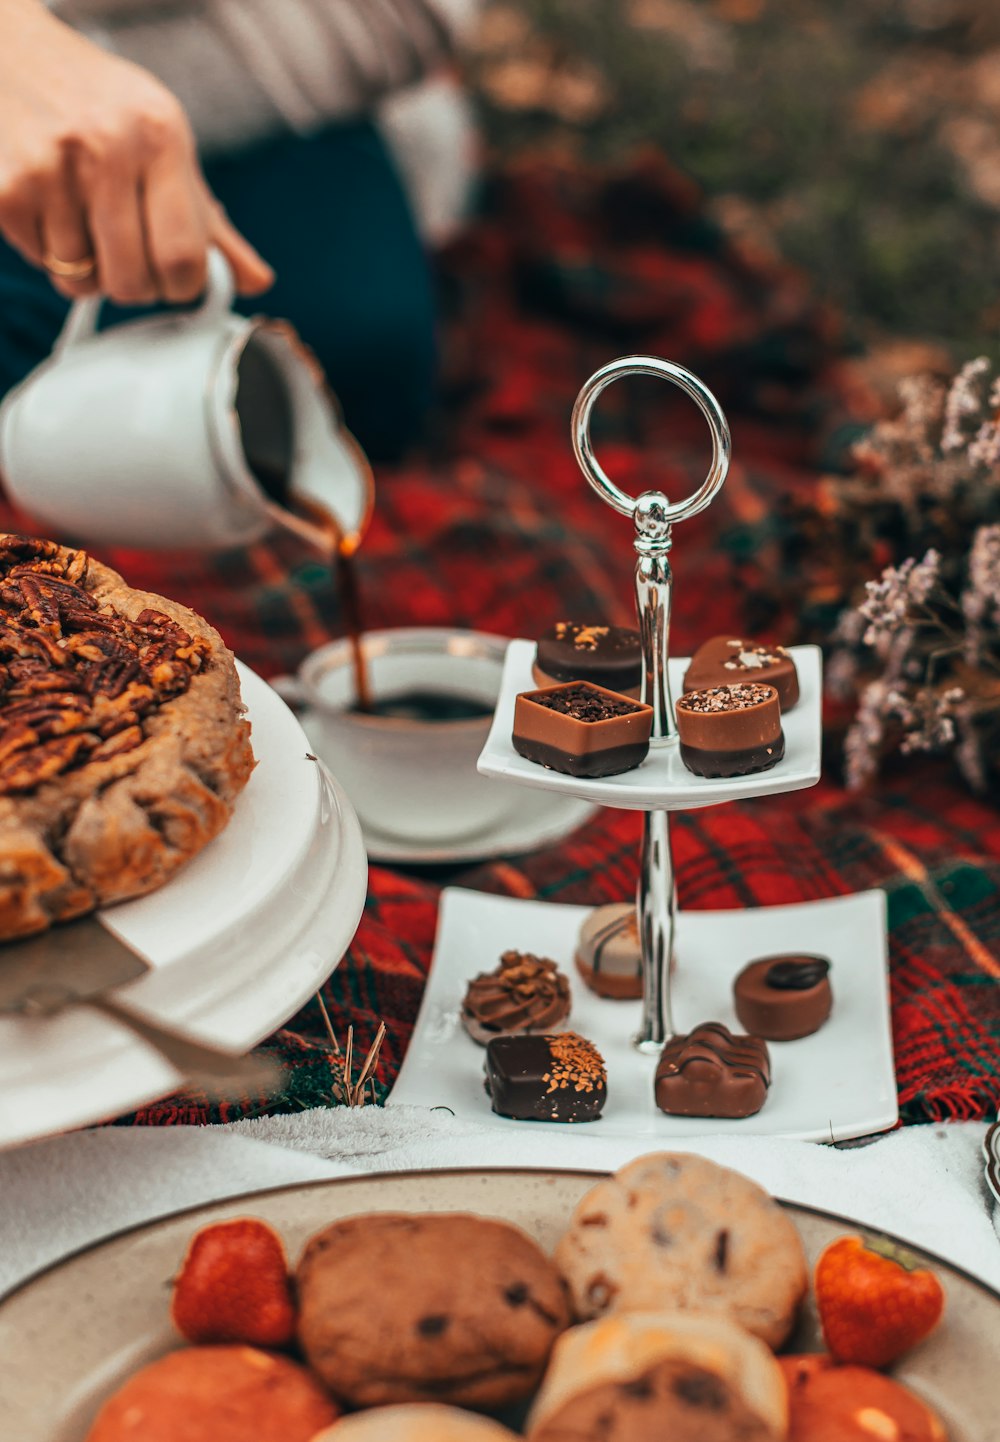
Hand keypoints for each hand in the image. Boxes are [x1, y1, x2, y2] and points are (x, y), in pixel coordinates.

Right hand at [0, 0, 273, 303]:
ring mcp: (50, 167)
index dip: (182, 287)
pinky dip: (47, 251)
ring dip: (86, 267)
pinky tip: (51, 208)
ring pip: (82, 281)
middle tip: (126, 252)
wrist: (14, 54)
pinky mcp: (7, 189)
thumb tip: (258, 282)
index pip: (184, 259)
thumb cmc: (100, 105)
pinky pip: (42, 264)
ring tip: (82, 218)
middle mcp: (107, 148)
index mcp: (161, 137)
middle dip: (134, 283)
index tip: (175, 278)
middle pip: (133, 282)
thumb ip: (209, 221)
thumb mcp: (165, 145)